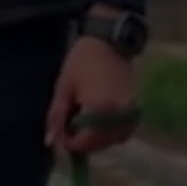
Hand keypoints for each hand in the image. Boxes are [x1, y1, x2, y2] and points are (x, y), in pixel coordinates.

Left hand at [45, 35, 139, 152]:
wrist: (108, 41)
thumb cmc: (81, 62)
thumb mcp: (63, 89)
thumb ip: (56, 117)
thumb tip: (50, 142)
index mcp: (100, 109)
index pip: (85, 142)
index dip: (69, 142)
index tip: (60, 132)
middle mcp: (119, 114)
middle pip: (100, 143)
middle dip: (83, 141)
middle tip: (69, 128)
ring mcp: (130, 112)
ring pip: (114, 140)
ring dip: (97, 139)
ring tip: (83, 123)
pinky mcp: (136, 107)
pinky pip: (125, 131)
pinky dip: (112, 132)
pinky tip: (99, 121)